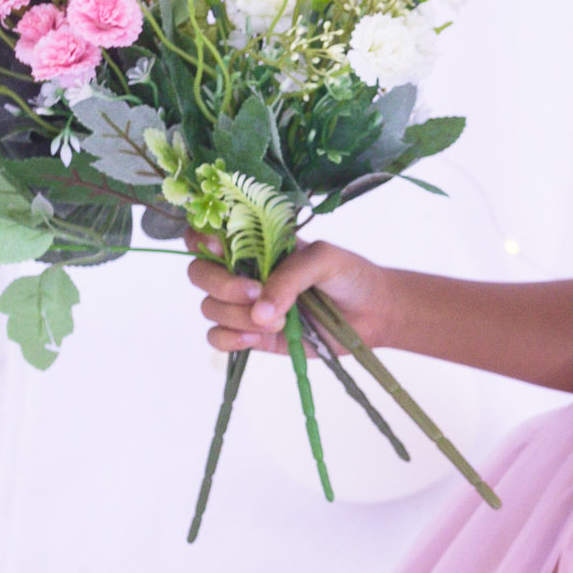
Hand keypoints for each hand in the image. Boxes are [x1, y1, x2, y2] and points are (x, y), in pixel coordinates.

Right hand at [185, 234, 390, 356]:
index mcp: (256, 243)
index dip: (202, 239)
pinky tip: (259, 337)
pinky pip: (218, 338)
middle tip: (256, 294)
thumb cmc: (350, 275)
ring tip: (280, 320)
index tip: (222, 251)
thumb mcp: (324, 259)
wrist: (373, 314)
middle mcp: (243, 271)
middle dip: (222, 286)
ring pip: (209, 308)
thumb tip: (260, 311)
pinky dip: (231, 339)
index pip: (208, 233)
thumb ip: (290, 276)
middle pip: (200, 273)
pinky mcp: (252, 335)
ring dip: (238, 316)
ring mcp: (245, 305)